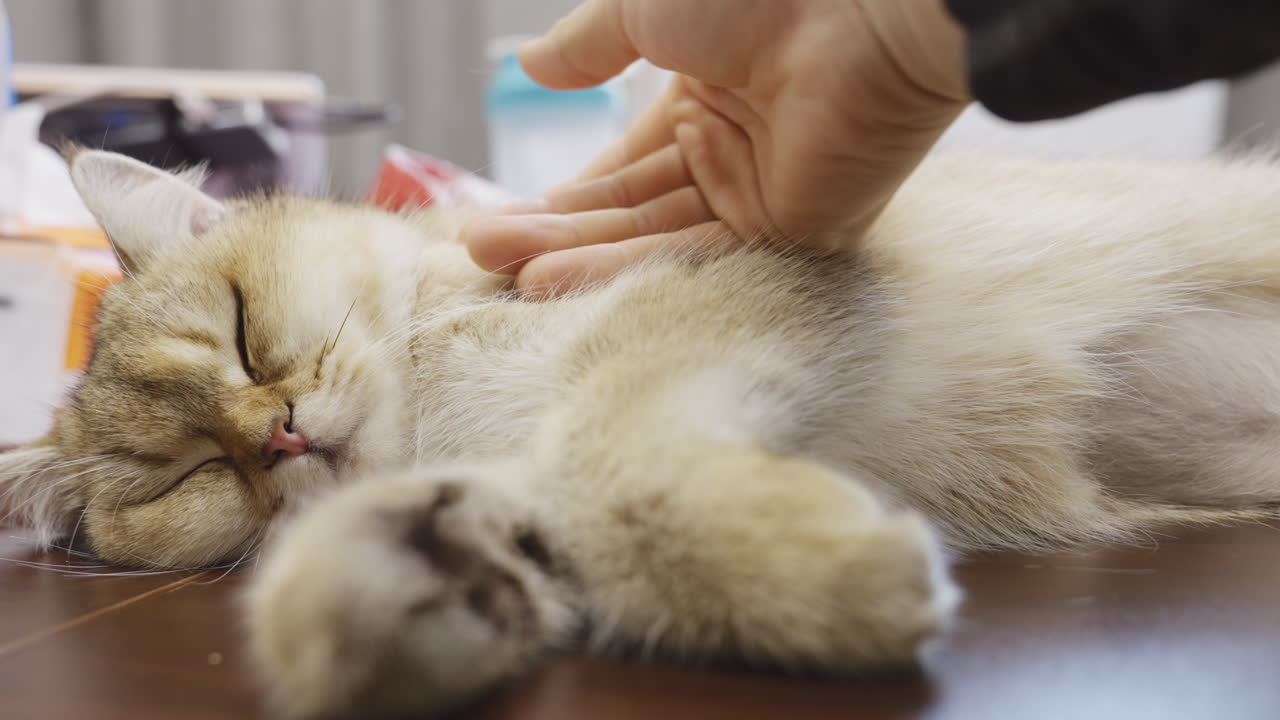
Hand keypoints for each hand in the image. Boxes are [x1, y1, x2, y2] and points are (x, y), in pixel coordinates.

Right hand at [463, 0, 969, 297]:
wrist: (858, 6)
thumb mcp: (645, 8)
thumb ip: (590, 45)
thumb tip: (530, 65)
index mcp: (706, 97)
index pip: (624, 166)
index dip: (566, 195)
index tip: (507, 219)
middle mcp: (732, 152)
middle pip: (630, 207)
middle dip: (555, 230)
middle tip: (483, 250)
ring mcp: (762, 195)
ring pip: (652, 236)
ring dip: (576, 255)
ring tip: (503, 270)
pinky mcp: (793, 231)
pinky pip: (695, 255)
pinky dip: (624, 267)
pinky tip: (556, 277)